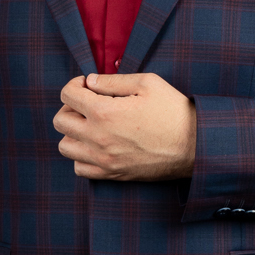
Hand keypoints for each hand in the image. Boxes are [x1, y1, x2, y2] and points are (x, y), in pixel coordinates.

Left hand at [54, 70, 195, 180]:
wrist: (194, 146)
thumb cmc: (174, 111)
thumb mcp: (147, 83)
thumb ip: (113, 81)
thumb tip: (91, 82)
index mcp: (104, 112)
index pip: (67, 95)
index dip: (75, 85)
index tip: (89, 85)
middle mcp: (98, 138)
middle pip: (60, 121)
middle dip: (71, 107)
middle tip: (89, 104)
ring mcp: (103, 159)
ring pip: (65, 146)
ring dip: (73, 133)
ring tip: (91, 126)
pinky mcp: (112, 174)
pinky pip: (79, 168)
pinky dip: (82, 156)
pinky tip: (97, 145)